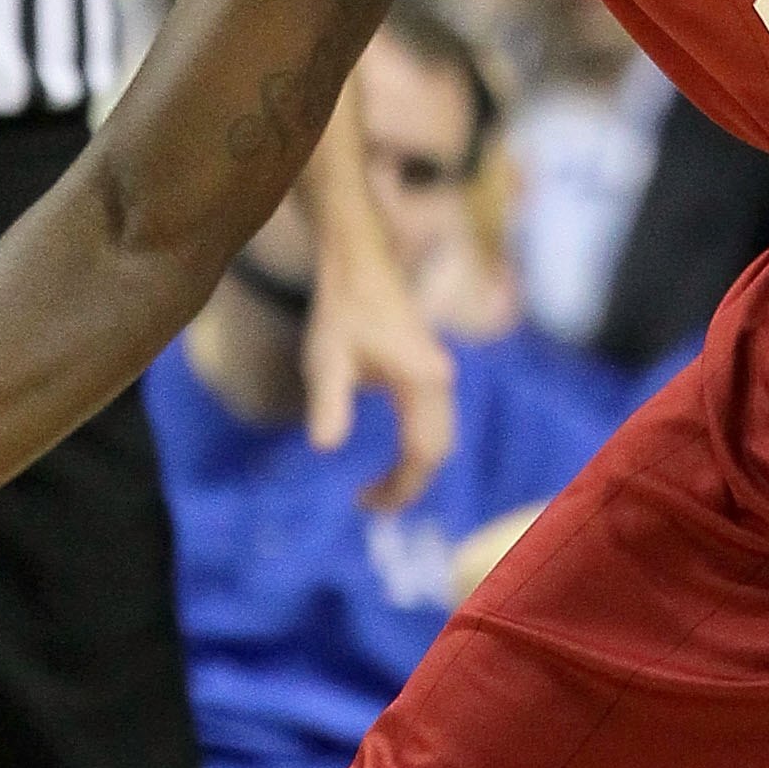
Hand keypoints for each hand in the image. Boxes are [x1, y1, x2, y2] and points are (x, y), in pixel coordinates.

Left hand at [301, 199, 456, 510]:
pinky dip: (419, 448)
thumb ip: (328, 404)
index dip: (399, 488)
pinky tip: (393, 456)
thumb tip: (326, 449)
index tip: (365, 504)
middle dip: (409, 485)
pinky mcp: (433, 370)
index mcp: (422, 382)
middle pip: (440, 450)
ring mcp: (441, 375)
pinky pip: (436, 422)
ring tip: (378, 487)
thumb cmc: (342, 309)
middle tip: (370, 503)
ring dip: (415, 467)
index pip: (423, 454)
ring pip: (442, 437)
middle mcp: (441, 381)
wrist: (361, 262)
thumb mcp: (326, 359)